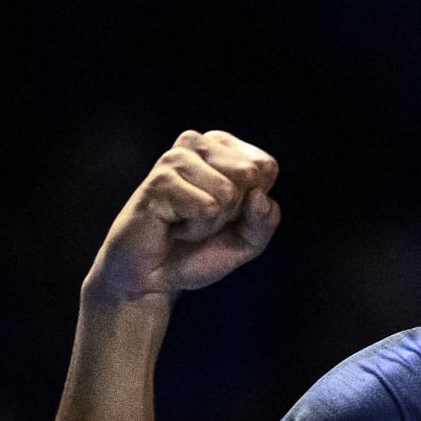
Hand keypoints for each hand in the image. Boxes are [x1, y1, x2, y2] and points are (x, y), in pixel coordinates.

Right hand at [83, 130, 281, 303]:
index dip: (254, 201)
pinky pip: (207, 208)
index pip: (266, 166)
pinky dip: (197, 228)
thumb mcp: (249, 239)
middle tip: (202, 219)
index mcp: (220, 146)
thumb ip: (266, 219)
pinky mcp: (160, 181)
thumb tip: (259, 195)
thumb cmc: (199, 249)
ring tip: (185, 223)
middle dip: (234, 210)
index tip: (224, 211)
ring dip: (212, 222)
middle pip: (249, 175)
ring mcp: (175, 159)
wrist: (153, 276)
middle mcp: (196, 143)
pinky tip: (173, 227)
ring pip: (228, 192)